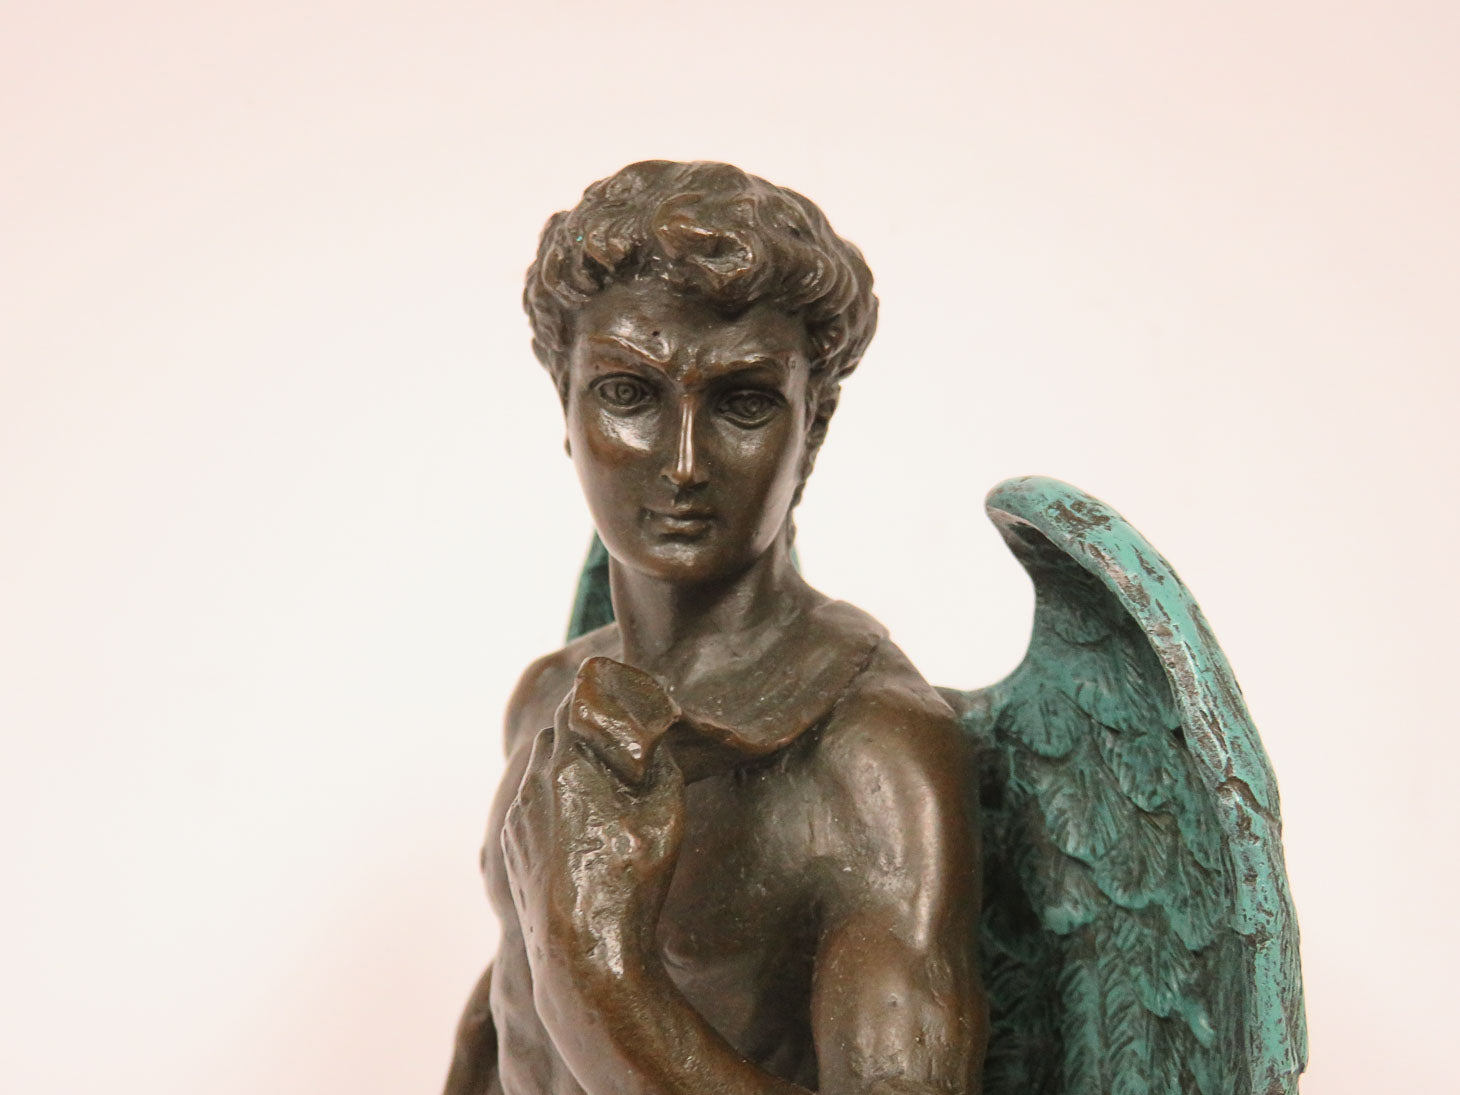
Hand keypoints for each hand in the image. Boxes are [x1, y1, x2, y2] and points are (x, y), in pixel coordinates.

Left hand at [501, 658, 684, 1006]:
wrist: (585, 951)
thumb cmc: (632, 880)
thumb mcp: (666, 813)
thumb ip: (658, 762)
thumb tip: (652, 736)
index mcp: (570, 765)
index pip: (575, 703)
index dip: (597, 696)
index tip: (618, 696)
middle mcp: (534, 783)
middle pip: (556, 734)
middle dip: (582, 731)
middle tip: (614, 741)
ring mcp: (518, 815)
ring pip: (540, 770)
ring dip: (565, 768)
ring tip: (600, 787)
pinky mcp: (510, 844)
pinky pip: (531, 804)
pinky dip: (552, 800)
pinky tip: (580, 824)